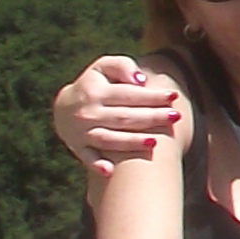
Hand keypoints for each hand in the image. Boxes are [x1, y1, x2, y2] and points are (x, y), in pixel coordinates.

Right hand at [56, 54, 185, 172]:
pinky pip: (88, 158)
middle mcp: (88, 113)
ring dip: (131, 142)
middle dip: (151, 118)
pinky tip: (110, 171)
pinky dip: (97, 165)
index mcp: (96, 92)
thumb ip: (123, 67)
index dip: (151, 95)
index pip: (128, 95)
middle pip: (124, 117)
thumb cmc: (94, 84)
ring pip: (110, 139)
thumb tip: (141, 81)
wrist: (64, 107)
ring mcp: (82, 132)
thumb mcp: (104, 67)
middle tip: (176, 117)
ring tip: (155, 142)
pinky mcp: (78, 148)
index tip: (173, 96)